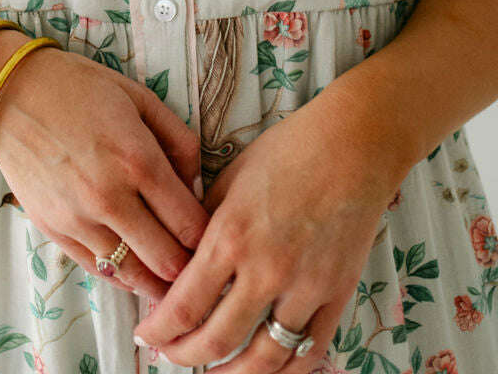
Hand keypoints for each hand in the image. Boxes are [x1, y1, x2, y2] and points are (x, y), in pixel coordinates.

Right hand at [0, 44, 211, 301]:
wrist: (12, 93)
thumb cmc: (80, 88)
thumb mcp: (140, 98)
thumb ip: (179, 141)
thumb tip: (197, 186)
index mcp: (138, 160)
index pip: (191, 226)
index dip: (210, 238)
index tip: (214, 237)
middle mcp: (110, 197)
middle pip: (167, 262)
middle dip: (189, 269)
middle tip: (197, 263)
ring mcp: (79, 219)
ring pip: (133, 277)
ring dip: (156, 281)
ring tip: (169, 275)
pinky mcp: (54, 231)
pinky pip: (99, 271)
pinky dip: (122, 275)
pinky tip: (134, 266)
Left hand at [131, 96, 403, 370]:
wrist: (352, 146)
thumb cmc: (287, 151)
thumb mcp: (230, 178)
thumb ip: (204, 223)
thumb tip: (181, 261)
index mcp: (231, 236)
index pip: (184, 305)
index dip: (159, 330)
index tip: (146, 333)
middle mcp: (265, 269)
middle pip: (216, 340)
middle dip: (183, 355)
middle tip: (169, 353)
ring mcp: (305, 288)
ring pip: (262, 359)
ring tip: (210, 372)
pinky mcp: (336, 297)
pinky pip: (307, 353)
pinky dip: (282, 373)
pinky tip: (262, 371)